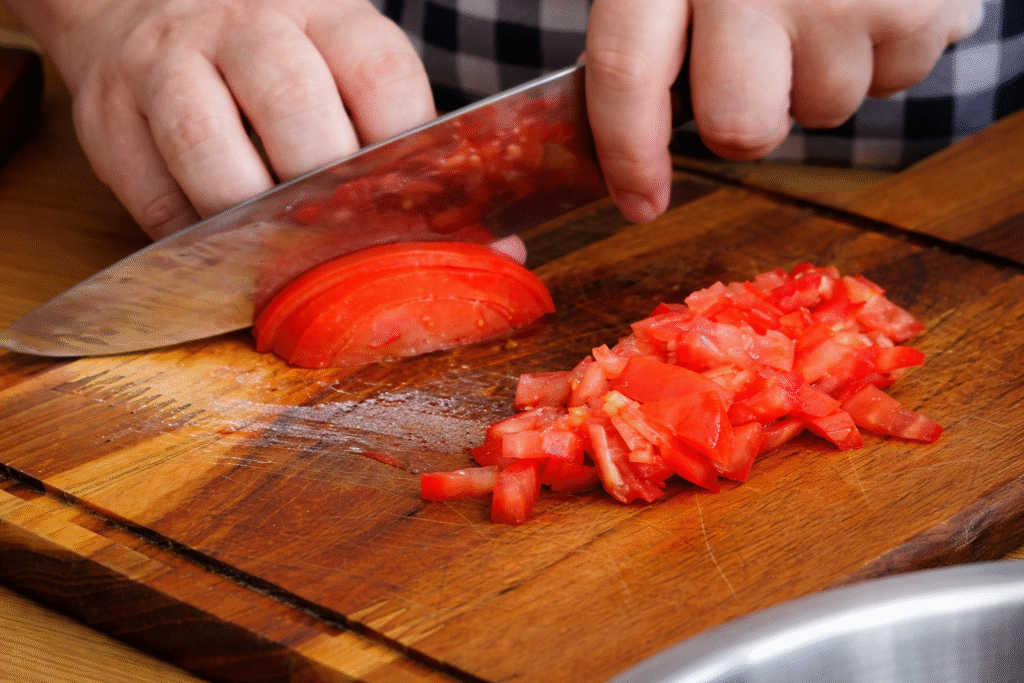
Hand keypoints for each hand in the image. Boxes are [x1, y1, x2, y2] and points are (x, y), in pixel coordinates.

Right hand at [14, 0, 435, 238]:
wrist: (143, 11)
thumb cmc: (273, 62)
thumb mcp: (336, 62)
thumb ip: (388, 130)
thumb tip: (481, 240)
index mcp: (323, 14)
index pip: (377, 72)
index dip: (400, 147)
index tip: (408, 202)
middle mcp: (244, 26)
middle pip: (293, 103)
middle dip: (322, 184)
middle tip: (337, 229)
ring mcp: (167, 63)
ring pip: (207, 144)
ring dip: (247, 212)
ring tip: (272, 243)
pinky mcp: (108, 113)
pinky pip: (152, 193)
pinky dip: (191, 236)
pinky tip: (220, 249)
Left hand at [584, 0, 983, 223]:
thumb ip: (644, 23)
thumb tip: (619, 136)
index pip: (625, 74)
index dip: (629, 155)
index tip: (639, 204)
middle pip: (736, 126)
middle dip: (745, 121)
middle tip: (757, 67)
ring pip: (820, 112)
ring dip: (819, 78)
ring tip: (824, 3)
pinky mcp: (915, 4)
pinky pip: (893, 82)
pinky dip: (881, 54)